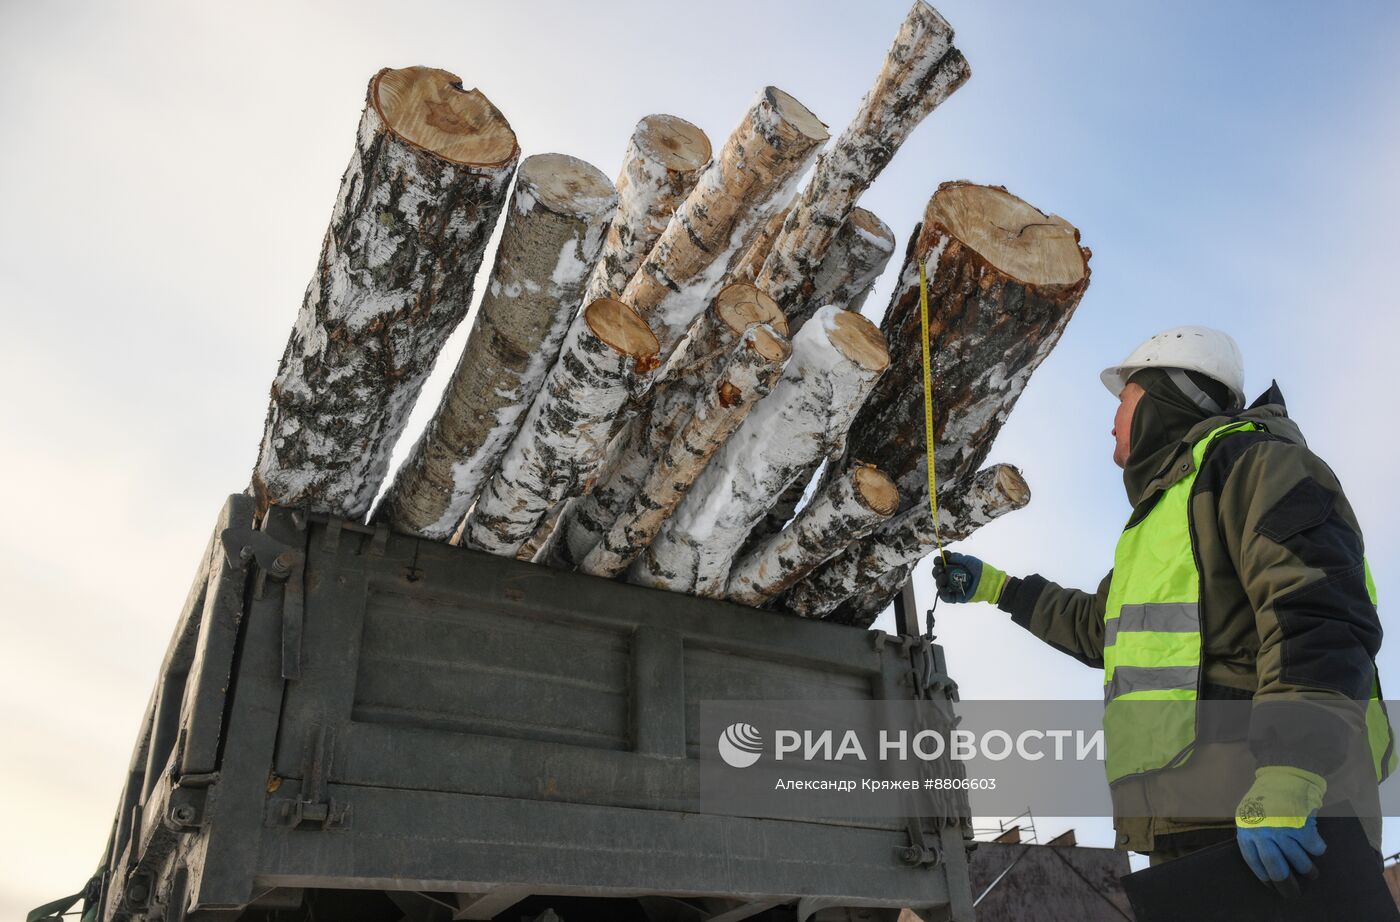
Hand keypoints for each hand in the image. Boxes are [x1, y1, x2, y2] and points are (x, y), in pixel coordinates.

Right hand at [932, 552, 1005, 604]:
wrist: (992, 582)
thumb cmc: (982, 570)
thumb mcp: (969, 561)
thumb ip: (958, 558)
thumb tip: (946, 556)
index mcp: (954, 567)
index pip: (941, 564)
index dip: (938, 561)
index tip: (940, 559)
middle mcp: (952, 577)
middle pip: (938, 574)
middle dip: (936, 571)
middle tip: (941, 569)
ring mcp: (954, 587)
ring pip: (940, 585)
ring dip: (939, 581)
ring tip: (944, 578)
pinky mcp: (957, 597)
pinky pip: (946, 597)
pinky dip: (942, 594)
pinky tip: (944, 589)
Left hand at [1235, 766, 1327, 894]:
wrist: (1284, 773)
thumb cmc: (1268, 795)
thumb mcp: (1251, 813)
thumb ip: (1256, 834)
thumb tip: (1268, 861)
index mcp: (1247, 829)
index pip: (1254, 862)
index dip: (1265, 877)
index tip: (1272, 887)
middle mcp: (1262, 833)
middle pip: (1276, 868)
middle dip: (1286, 884)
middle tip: (1293, 893)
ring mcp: (1282, 831)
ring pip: (1298, 861)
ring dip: (1307, 869)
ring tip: (1311, 873)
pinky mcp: (1302, 827)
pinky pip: (1314, 848)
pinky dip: (1318, 849)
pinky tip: (1317, 846)